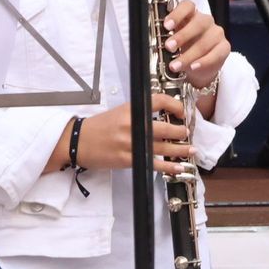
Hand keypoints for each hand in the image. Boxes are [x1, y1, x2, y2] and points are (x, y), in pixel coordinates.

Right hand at [76, 95, 193, 175]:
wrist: (77, 141)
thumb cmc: (98, 128)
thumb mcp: (119, 113)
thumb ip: (139, 113)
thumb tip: (162, 117)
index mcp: (130, 110)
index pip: (158, 101)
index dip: (176, 106)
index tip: (183, 112)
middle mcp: (132, 125)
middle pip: (165, 127)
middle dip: (181, 131)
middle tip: (187, 133)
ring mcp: (131, 143)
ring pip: (163, 147)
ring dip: (180, 149)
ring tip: (191, 149)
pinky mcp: (128, 159)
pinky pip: (154, 163)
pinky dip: (169, 167)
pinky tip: (179, 167)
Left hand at [162, 0, 230, 88]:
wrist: (198, 68)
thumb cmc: (183, 50)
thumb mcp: (173, 42)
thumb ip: (166, 37)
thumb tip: (153, 40)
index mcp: (190, 15)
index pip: (187, 6)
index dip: (177, 14)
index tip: (166, 26)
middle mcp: (205, 21)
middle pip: (198, 23)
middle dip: (182, 36)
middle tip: (169, 47)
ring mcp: (216, 34)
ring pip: (205, 41)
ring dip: (188, 55)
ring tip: (175, 65)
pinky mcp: (224, 48)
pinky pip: (216, 54)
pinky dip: (203, 62)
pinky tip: (193, 67)